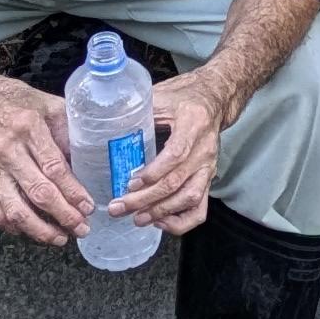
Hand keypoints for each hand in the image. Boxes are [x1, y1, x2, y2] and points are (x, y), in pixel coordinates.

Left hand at [113, 69, 230, 232]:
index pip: (175, 154)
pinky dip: (181, 221)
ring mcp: (208, 167)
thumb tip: (105, 124)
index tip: (130, 182)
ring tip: (136, 218)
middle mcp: (204, 149)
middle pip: (177, 182)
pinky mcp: (208, 179)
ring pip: (189, 198)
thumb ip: (139, 110)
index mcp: (193, 124)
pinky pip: (200, 209)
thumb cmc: (185, 96)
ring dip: (161, 212)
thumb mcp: (162, 96)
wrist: (214, 99)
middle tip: (119, 208)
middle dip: (146, 199)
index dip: (153, 172)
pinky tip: (160, 223)